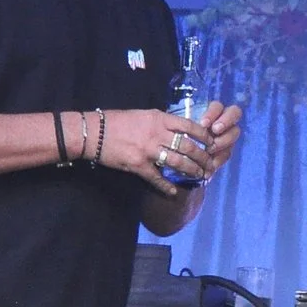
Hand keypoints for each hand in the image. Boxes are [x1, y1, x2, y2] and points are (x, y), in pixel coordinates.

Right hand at [101, 107, 227, 194]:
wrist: (94, 133)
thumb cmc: (117, 121)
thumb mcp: (143, 114)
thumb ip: (161, 121)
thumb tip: (178, 128)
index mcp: (159, 119)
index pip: (189, 126)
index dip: (204, 136)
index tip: (212, 142)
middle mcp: (157, 134)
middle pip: (188, 147)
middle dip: (203, 157)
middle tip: (210, 164)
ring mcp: (148, 150)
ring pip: (177, 162)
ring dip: (191, 170)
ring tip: (199, 176)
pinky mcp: (138, 165)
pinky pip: (156, 178)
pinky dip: (167, 186)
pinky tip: (174, 191)